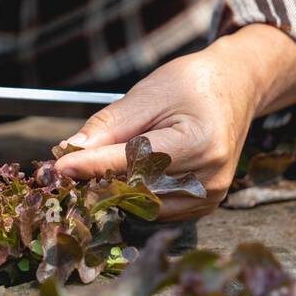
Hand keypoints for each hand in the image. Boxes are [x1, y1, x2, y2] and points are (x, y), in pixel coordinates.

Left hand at [52, 25, 295, 219]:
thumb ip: (109, 126)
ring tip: (100, 165)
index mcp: (199, 143)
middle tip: (70, 166)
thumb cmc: (191, 85)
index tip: (60, 167)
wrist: (235, 88)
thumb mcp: (148, 94)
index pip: (135, 162)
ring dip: (115, 190)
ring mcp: (210, 195)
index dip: (94, 165)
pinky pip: (157, 210)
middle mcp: (209, 176)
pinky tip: (127, 175)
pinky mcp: (206, 205)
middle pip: (138, 189)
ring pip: (143, 206)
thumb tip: (70, 151)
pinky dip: (135, 197)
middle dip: (99, 179)